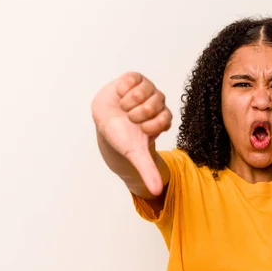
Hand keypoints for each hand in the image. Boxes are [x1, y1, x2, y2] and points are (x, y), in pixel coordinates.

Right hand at [91, 72, 171, 195]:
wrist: (105, 121)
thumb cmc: (122, 135)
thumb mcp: (135, 153)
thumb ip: (148, 171)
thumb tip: (157, 192)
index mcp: (163, 118)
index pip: (166, 119)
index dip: (149, 126)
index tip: (140, 130)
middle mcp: (158, 102)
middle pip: (156, 103)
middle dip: (138, 114)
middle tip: (130, 118)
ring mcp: (147, 88)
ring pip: (145, 91)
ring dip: (129, 102)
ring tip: (123, 108)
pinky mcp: (135, 77)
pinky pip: (132, 79)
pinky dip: (122, 90)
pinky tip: (119, 96)